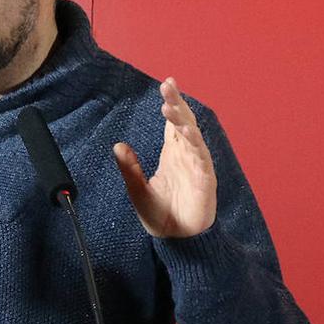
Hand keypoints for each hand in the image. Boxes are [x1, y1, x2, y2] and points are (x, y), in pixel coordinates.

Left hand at [113, 77, 216, 237]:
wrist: (175, 240)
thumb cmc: (159, 214)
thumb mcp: (137, 188)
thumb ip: (129, 167)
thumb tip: (118, 145)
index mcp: (172, 154)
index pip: (173, 123)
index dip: (172, 103)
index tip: (167, 84)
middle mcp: (186, 156)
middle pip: (184, 123)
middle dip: (177, 104)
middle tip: (168, 86)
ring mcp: (197, 167)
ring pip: (193, 137)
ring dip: (183, 121)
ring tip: (170, 107)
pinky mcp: (205, 181)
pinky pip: (202, 159)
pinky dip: (196, 145)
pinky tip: (187, 133)